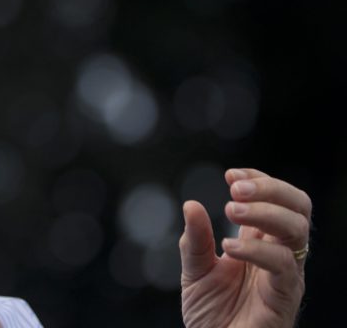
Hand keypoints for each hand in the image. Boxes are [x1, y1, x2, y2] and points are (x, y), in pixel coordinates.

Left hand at [180, 168, 310, 327]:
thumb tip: (191, 204)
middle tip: (234, 188)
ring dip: (265, 212)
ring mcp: (285, 274)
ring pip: (297, 230)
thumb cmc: (212, 315)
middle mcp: (279, 252)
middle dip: (269, 188)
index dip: (259, 180)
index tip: (230, 175)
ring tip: (229, 210)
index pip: (277, 198)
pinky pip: (284, 266)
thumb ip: (195, 240)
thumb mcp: (195, 270)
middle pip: (298, 206)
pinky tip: (230, 247)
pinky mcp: (284, 297)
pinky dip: (257, 250)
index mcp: (260, 240)